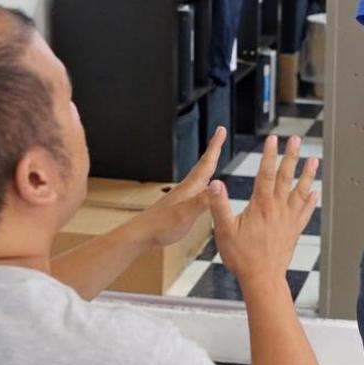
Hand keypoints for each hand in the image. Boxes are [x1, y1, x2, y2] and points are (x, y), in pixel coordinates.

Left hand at [144, 127, 225, 246]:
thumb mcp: (187, 213)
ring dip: (208, 164)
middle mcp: (187, 188)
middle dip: (213, 150)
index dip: (215, 147)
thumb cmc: (162, 226)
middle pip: (203, 165)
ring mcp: (183, 195)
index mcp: (190, 188)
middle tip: (220, 136)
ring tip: (214, 158)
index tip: (221, 130)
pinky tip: (204, 188)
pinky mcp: (180, 204)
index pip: (206, 163)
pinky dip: (204, 182)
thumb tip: (218, 184)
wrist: (142, 234)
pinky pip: (197, 188)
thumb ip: (203, 199)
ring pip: (200, 176)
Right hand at [210, 135, 318, 287]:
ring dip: (307, 174)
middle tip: (296, 140)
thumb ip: (219, 205)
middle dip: (291, 156)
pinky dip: (311, 201)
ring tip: (314, 159)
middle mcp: (278, 210)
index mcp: (261, 206)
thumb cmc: (242, 257)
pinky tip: (314, 193)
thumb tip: (215, 184)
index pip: (266, 174)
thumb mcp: (224, 231)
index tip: (272, 139)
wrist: (262, 279)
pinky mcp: (293, 231)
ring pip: (301, 192)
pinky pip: (305, 212)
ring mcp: (288, 220)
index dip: (269, 155)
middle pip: (287, 177)